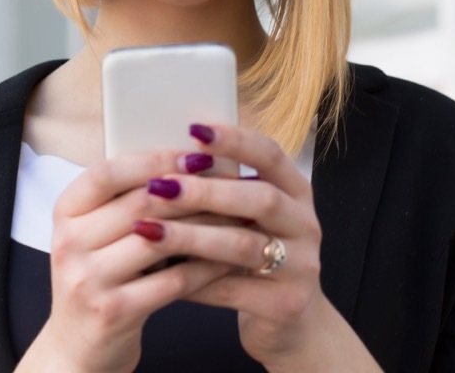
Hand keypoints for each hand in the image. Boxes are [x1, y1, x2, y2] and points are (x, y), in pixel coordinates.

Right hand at [18, 149, 233, 372]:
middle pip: (139, 203)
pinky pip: (173, 280)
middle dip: (192, 190)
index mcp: (65, 214)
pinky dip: (207, 266)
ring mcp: (88, 280)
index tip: (194, 154)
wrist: (78, 348)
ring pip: (161, 239)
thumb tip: (191, 163)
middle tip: (232, 182)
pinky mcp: (113, 312)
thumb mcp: (97, 236)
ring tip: (240, 215)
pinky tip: (231, 257)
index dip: (152, 159)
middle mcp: (69, 244)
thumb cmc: (99, 280)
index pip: (106, 172)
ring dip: (207, 225)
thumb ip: (127, 201)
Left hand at [130, 125, 381, 370]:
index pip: (271, 155)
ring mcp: (302, 266)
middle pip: (261, 198)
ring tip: (149, 229)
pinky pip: (233, 289)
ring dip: (191, 236)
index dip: (235, 140)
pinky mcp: (287, 305)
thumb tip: (163, 160)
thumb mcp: (252, 220)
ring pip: (243, 245)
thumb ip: (224, 191)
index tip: (193, 129)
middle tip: (160, 186)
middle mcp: (305, 225)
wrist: (292, 325)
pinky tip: (160, 274)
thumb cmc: (257, 260)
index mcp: (297, 193)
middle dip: (207, 190)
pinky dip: (193, 280)